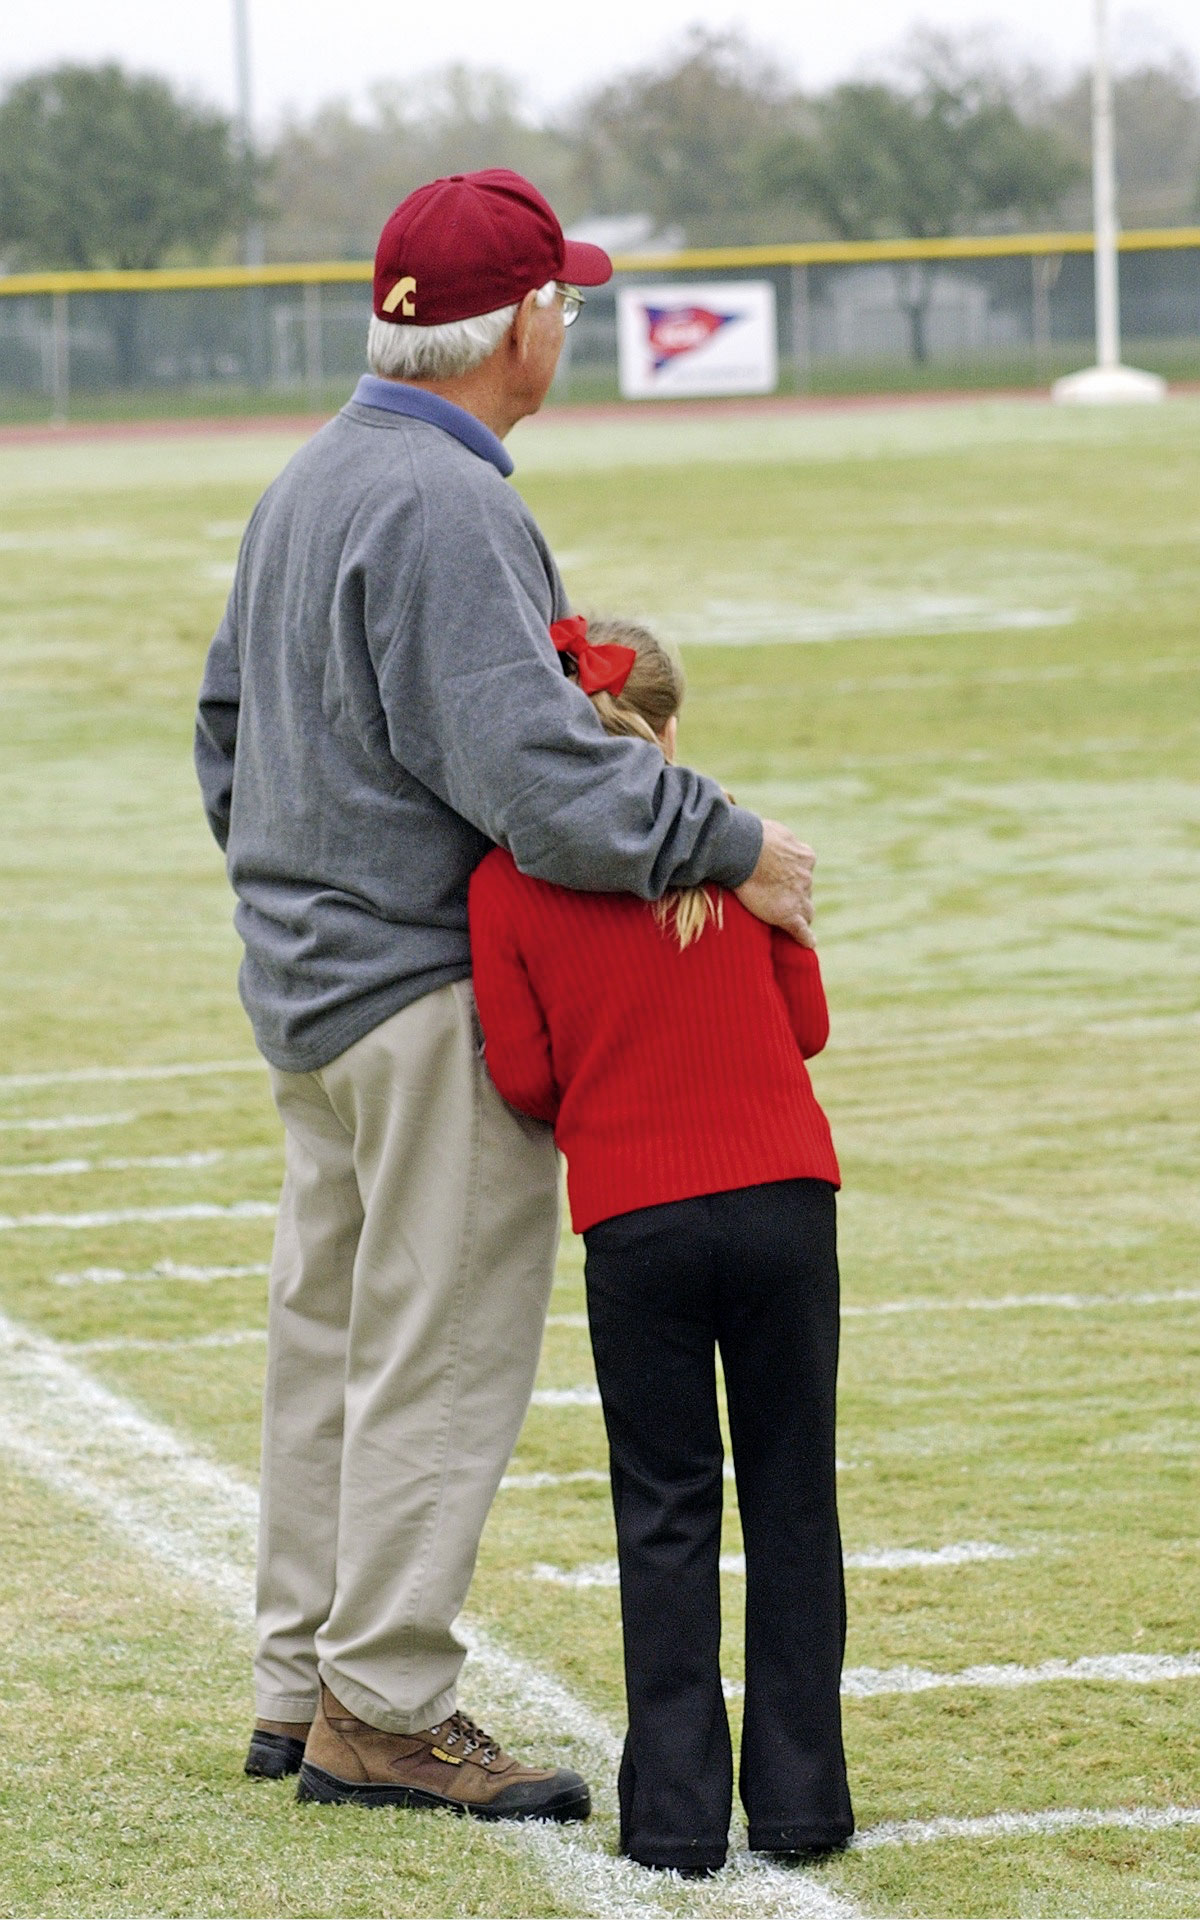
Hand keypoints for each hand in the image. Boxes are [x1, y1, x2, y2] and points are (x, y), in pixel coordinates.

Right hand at [734, 819, 815, 946]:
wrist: (743, 850)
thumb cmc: (752, 836)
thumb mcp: (773, 830)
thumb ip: (778, 840)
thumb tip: (772, 839)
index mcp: (805, 856)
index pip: (805, 872)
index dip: (795, 878)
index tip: (785, 881)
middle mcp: (806, 876)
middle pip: (806, 892)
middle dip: (797, 896)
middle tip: (781, 900)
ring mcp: (799, 897)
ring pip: (806, 910)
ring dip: (799, 914)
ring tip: (792, 924)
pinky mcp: (788, 914)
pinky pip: (801, 930)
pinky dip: (805, 937)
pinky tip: (808, 942)